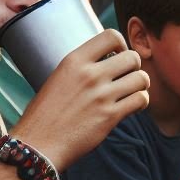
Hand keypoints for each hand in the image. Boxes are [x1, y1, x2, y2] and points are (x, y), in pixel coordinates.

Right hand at [13, 30, 148, 169]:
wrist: (38, 144)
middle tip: (126, 77)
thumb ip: (82, 68)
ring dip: (140, 85)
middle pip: (132, 57)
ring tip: (132, 91)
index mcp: (74, 60)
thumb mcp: (58, 78)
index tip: (118, 56)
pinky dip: (141, 102)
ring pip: (141, 78)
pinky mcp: (110, 116)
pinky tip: (132, 106)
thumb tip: (106, 62)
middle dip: (134, 67)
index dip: (121, 45)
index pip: (111, 35)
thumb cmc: (46, 113)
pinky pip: (140, 99)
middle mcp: (89, 75)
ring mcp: (101, 96)